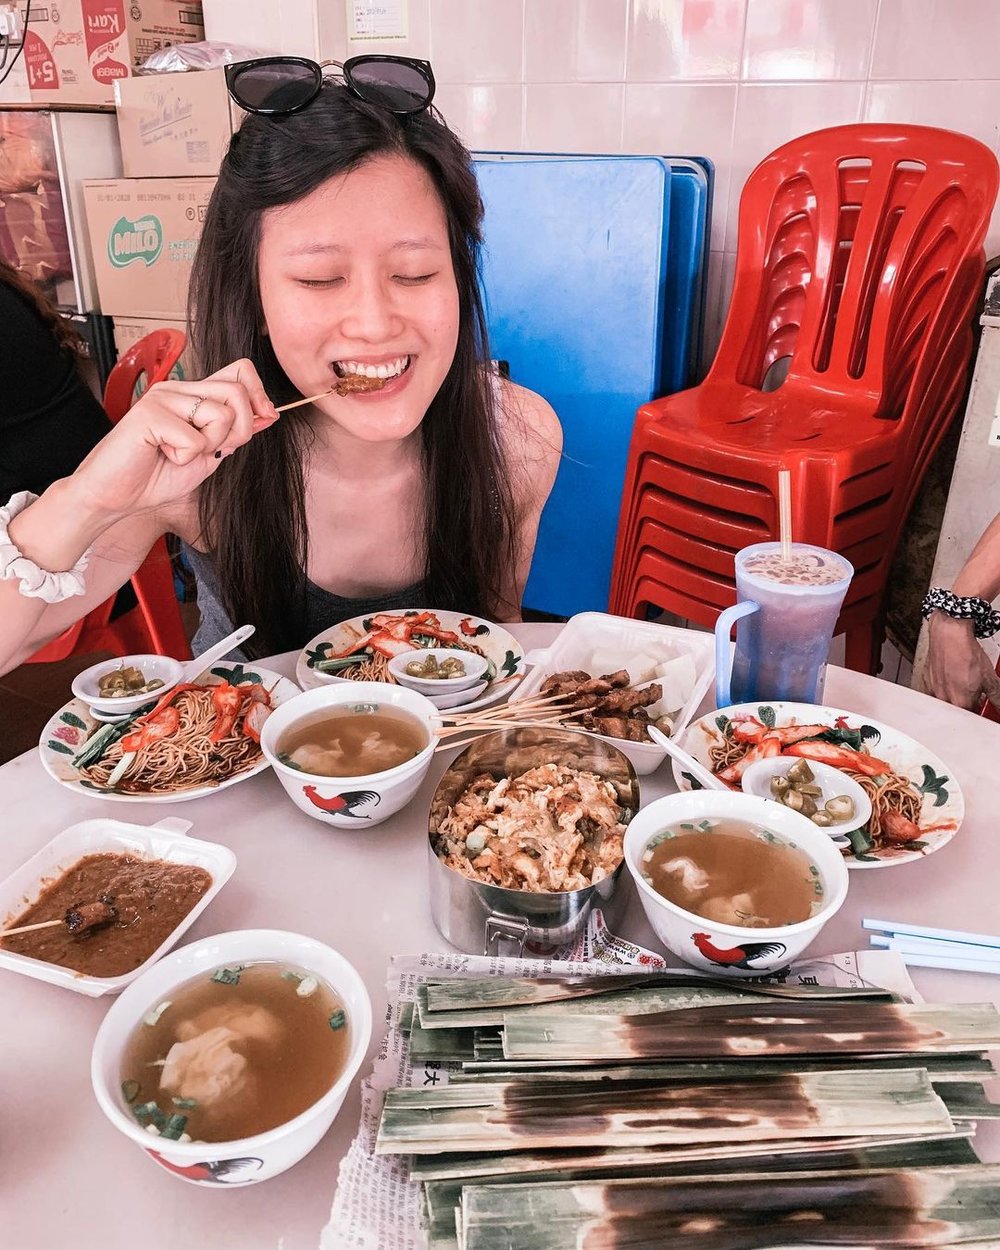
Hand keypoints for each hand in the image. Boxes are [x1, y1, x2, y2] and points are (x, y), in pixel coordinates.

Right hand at [68, 359, 277, 521]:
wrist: (115, 497)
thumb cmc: (155, 477)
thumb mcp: (207, 455)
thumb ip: (232, 434)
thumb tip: (267, 413)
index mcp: (192, 395)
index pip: (240, 371)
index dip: (259, 395)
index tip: (264, 419)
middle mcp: (177, 390)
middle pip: (237, 392)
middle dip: (238, 430)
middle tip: (210, 450)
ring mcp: (162, 398)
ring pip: (220, 414)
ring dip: (208, 446)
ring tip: (179, 453)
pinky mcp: (149, 415)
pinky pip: (194, 439)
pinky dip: (184, 458)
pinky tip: (161, 455)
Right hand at [924, 612, 999, 711]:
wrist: (949, 634)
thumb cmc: (965, 652)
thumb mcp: (989, 676)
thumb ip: (996, 695)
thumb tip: (999, 703)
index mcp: (960, 702)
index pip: (970, 718)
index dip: (978, 712)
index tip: (981, 706)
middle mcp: (944, 698)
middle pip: (955, 712)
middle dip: (965, 706)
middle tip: (974, 696)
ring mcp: (933, 689)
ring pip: (942, 702)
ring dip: (952, 698)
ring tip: (961, 686)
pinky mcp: (926, 679)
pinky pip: (933, 691)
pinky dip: (942, 688)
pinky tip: (949, 678)